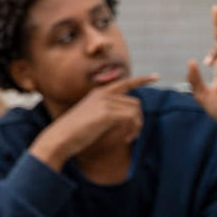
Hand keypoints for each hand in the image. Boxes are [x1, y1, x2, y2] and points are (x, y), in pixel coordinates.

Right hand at [30, 73, 159, 170]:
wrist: (59, 138)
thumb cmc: (73, 133)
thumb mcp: (90, 118)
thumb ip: (106, 112)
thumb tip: (126, 116)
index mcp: (98, 93)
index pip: (125, 82)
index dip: (142, 79)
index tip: (156, 77)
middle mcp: (103, 94)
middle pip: (135, 102)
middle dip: (138, 120)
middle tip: (132, 135)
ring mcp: (105, 102)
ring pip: (135, 110)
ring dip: (137, 126)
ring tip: (129, 138)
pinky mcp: (107, 113)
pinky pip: (131, 118)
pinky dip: (133, 130)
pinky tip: (125, 139)